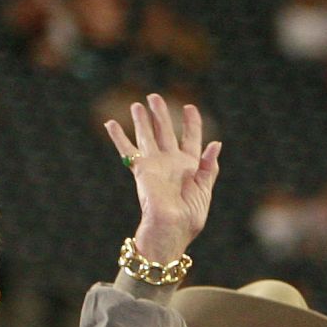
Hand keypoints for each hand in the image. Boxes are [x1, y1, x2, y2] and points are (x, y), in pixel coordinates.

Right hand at [104, 93, 220, 267]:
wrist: (171, 229)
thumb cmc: (189, 217)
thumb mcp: (204, 190)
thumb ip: (209, 167)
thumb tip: (215, 144)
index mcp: (189, 166)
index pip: (190, 137)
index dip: (190, 122)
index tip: (189, 107)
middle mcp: (170, 162)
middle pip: (165, 131)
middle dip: (160, 114)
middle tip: (154, 97)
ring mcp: (155, 164)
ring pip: (146, 135)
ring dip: (142, 120)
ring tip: (137, 104)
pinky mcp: (141, 170)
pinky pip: (128, 150)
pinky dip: (119, 137)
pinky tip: (111, 124)